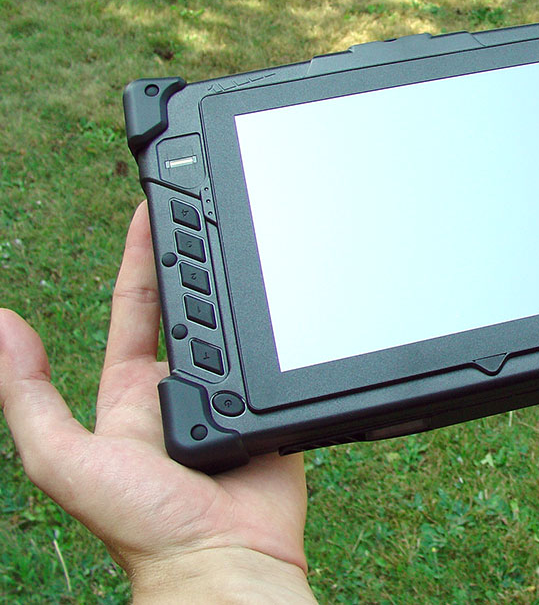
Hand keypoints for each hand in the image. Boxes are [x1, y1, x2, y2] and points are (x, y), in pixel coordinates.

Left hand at [0, 203, 314, 602]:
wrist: (220, 557)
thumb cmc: (142, 522)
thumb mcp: (61, 458)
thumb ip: (26, 394)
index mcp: (132, 392)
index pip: (136, 308)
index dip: (139, 261)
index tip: (150, 213)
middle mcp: (184, 388)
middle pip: (194, 306)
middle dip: (197, 258)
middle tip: (208, 208)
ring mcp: (233, 396)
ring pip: (240, 327)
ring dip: (243, 288)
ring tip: (247, 241)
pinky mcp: (271, 409)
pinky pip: (277, 362)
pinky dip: (280, 335)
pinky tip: (286, 302)